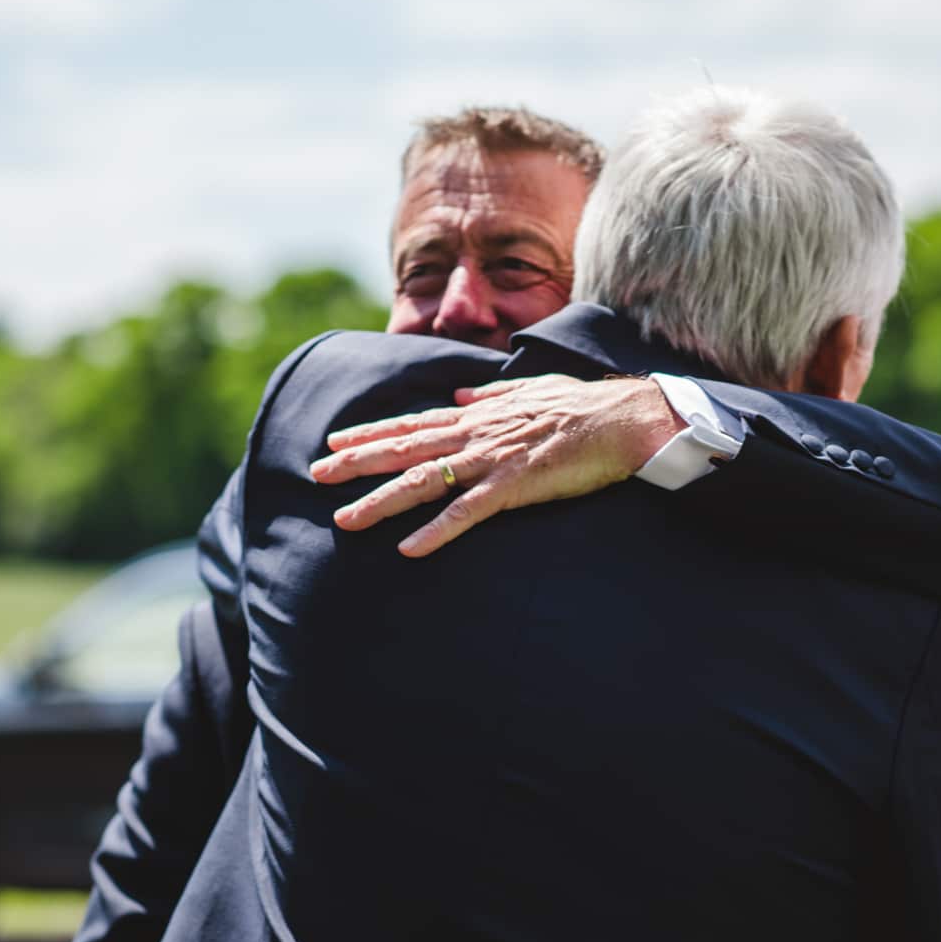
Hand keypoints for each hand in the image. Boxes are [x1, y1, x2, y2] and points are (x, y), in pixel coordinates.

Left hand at [310, 374, 683, 556]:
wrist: (625, 418)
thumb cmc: (584, 407)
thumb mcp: (530, 390)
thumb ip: (491, 395)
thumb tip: (461, 397)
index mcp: (477, 416)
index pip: (412, 425)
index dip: (371, 433)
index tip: (334, 442)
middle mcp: (476, 433)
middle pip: (404, 451)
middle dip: (357, 463)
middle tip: (315, 475)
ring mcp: (492, 459)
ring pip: (425, 482)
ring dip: (381, 502)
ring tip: (346, 519)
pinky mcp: (515, 485)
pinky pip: (468, 513)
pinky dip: (437, 531)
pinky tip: (410, 551)